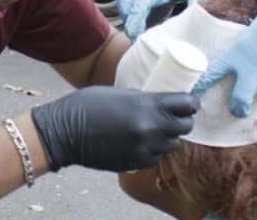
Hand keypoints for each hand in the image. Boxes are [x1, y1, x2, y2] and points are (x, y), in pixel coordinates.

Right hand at [30, 86, 197, 171]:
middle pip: (184, 126)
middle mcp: (150, 128)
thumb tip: (162, 102)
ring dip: (169, 136)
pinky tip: (144, 142)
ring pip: (172, 144)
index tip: (189, 102)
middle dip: (183, 120)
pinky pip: (156, 157)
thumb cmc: (88, 105)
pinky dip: (155, 150)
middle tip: (176, 115)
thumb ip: (144, 99)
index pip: (186, 104)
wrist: (66, 132)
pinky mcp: (136, 163)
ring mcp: (144, 148)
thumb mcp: (120, 92)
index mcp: (147, 104)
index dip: (191, 102)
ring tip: (158, 129)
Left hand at [192, 0, 256, 116]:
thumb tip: (245, 68)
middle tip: (238, 111)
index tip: (194, 94)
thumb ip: (246, 52)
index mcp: (239, 52)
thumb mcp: (252, 33)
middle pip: (240, 99)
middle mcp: (254, 67)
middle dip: (238, 108)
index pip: (215, 72)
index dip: (203, 85)